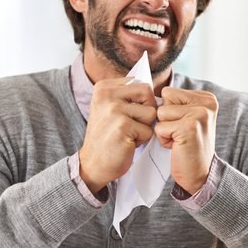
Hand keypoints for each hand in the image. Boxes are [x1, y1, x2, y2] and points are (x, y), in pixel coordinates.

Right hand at [79, 77, 157, 192]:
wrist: (93, 164)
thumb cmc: (107, 136)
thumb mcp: (109, 108)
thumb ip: (127, 95)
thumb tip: (155, 89)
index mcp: (103, 88)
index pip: (140, 84)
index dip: (142, 102)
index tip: (127, 115)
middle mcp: (106, 95)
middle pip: (147, 93)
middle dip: (147, 111)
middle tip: (133, 125)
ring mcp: (114, 110)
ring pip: (151, 113)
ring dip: (144, 127)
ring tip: (128, 134)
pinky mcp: (123, 127)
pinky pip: (148, 131)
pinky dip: (141, 140)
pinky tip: (126, 143)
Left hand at [155, 87, 217, 194]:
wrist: (198, 174)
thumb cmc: (187, 146)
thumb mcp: (186, 117)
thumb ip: (176, 102)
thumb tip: (148, 90)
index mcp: (206, 97)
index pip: (170, 91)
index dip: (169, 110)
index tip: (183, 125)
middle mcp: (206, 103)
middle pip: (165, 98)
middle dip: (166, 117)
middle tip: (179, 133)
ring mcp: (199, 114)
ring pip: (160, 112)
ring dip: (164, 129)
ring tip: (178, 140)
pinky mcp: (189, 127)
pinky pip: (160, 127)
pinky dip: (164, 139)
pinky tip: (177, 146)